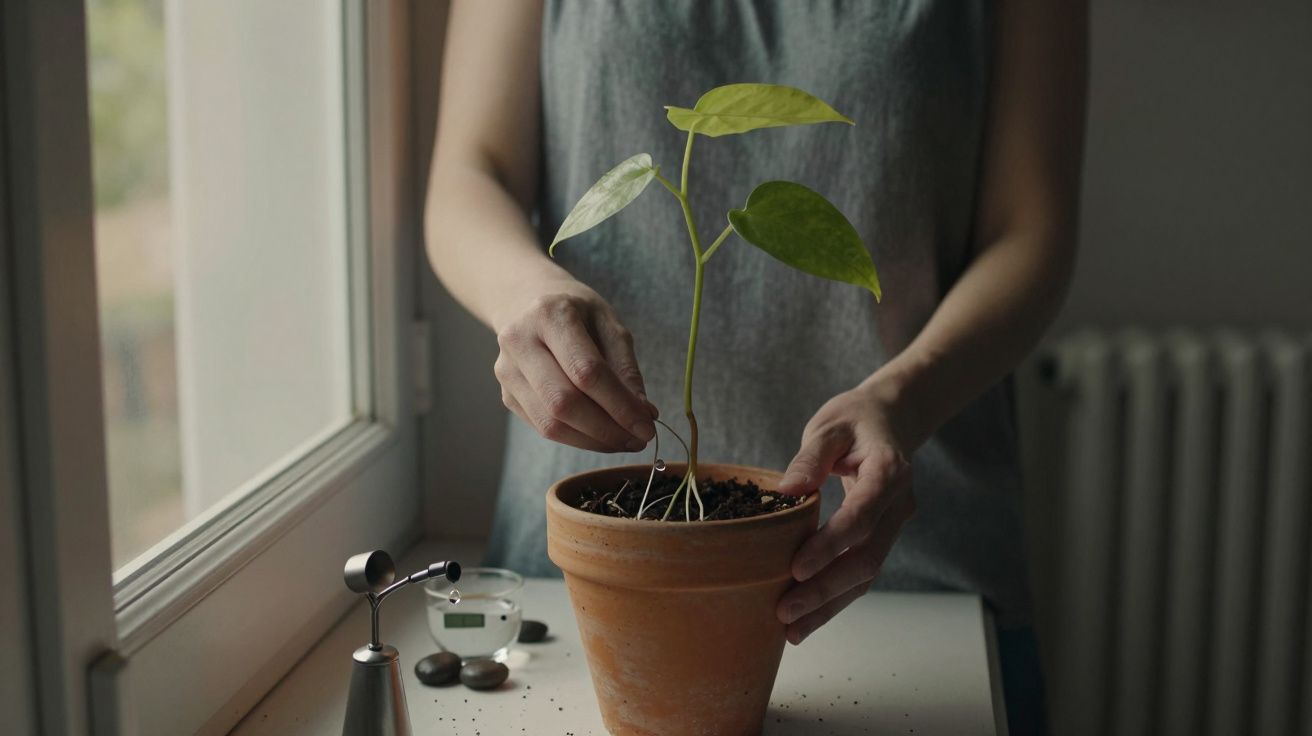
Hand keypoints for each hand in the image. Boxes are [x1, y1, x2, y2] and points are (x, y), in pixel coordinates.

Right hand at [494, 281, 656, 452]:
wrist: (526, 302)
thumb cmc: (575, 312)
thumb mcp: (609, 323)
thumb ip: (626, 368)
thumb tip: (643, 415)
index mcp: (550, 315)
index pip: (587, 371)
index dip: (620, 405)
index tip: (648, 426)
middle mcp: (520, 341)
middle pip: (563, 402)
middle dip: (606, 430)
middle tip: (638, 440)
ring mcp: (507, 371)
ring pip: (550, 423)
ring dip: (592, 441)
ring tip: (622, 440)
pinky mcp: (507, 395)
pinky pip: (543, 428)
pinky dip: (576, 438)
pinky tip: (599, 435)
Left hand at [774, 382, 915, 644]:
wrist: (891, 421)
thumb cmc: (855, 421)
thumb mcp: (830, 426)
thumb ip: (811, 457)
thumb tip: (788, 491)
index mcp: (889, 472)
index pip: (862, 516)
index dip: (831, 545)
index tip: (796, 568)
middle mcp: (898, 505)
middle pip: (867, 557)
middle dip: (826, 589)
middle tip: (785, 611)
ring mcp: (894, 525)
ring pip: (867, 575)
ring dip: (830, 605)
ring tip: (792, 631)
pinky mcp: (881, 537)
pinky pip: (862, 573)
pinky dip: (836, 598)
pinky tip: (806, 620)